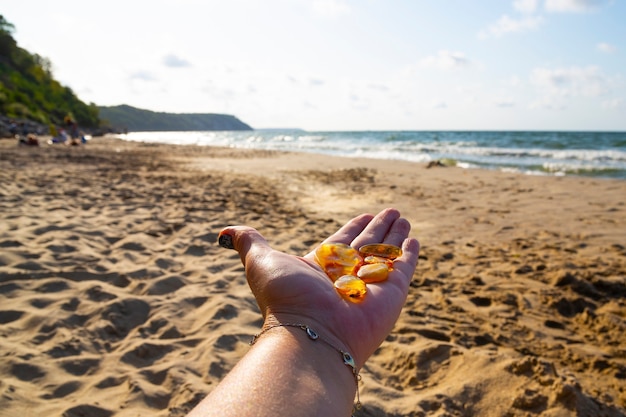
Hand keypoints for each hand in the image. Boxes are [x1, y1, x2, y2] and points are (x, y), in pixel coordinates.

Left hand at [219, 208, 419, 367]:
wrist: (311, 332)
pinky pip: (403, 269)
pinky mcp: (391, 294)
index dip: (354, 228)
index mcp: (320, 267)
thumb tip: (225, 231)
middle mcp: (346, 276)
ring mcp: (370, 285)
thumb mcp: (260, 261)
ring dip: (396, 237)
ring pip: (386, 254)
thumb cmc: (284, 296)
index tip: (365, 215)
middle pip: (367, 246)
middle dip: (379, 229)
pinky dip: (410, 255)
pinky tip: (414, 240)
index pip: (343, 241)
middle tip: (392, 211)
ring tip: (404, 217)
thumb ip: (248, 242)